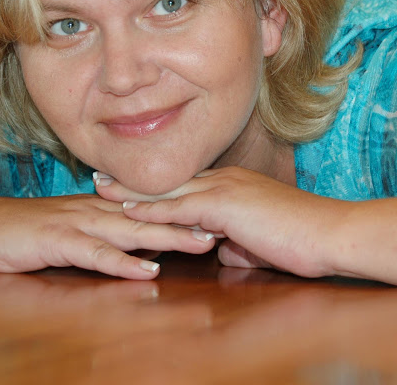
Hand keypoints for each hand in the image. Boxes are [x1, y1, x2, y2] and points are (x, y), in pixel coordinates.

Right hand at [0, 193, 214, 278]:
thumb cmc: (29, 231)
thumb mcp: (74, 229)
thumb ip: (108, 235)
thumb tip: (144, 246)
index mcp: (101, 208)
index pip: (148, 207)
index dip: (182, 211)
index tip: (215, 216)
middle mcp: (95, 210)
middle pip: (148, 215)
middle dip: (187, 221)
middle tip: (223, 227)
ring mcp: (77, 224)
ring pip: (131, 230)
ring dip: (167, 237)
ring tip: (201, 244)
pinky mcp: (59, 241)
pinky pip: (96, 253)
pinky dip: (123, 263)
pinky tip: (147, 271)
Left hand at [94, 167, 346, 278]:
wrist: (328, 233)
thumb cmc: (297, 236)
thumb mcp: (258, 238)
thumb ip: (235, 241)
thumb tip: (221, 252)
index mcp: (227, 184)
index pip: (181, 182)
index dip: (151, 184)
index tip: (125, 183)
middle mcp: (220, 180)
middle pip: (166, 179)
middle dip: (131, 180)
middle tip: (99, 177)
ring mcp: (222, 189)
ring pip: (167, 189)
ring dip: (132, 191)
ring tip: (101, 189)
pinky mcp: (225, 206)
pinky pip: (181, 208)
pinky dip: (153, 211)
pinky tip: (129, 212)